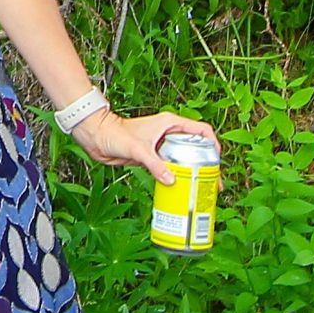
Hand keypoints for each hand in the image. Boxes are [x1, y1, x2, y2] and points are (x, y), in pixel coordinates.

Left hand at [72, 108, 217, 183]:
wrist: (96, 137)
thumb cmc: (113, 133)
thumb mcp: (137, 149)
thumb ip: (154, 164)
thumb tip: (171, 181)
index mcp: (170, 123)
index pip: (202, 130)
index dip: (213, 144)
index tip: (217, 161)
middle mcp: (169, 133)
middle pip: (196, 148)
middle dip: (206, 164)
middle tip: (212, 182)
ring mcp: (161, 145)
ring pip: (184, 158)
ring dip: (193, 172)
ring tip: (201, 188)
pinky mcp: (153, 156)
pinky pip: (171, 167)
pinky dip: (178, 176)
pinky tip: (181, 188)